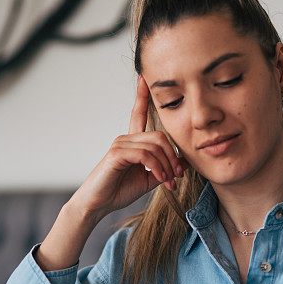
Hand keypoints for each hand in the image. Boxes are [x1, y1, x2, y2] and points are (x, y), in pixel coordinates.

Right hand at [70, 75, 185, 222]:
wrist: (97, 205)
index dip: (142, 95)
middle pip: (159, 135)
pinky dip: (157, 167)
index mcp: (132, 141)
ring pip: (154, 145)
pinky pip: (145, 155)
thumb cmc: (119, 191)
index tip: (145, 77)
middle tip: (178, 175)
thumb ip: (164, 167)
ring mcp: (119, 144)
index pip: (139, 113)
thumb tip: (185, 160)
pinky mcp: (116, 154)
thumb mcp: (149, 178)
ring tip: (169, 182)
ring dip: (167, 165)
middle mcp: (125, 138)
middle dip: (173, 155)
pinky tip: (161, 179)